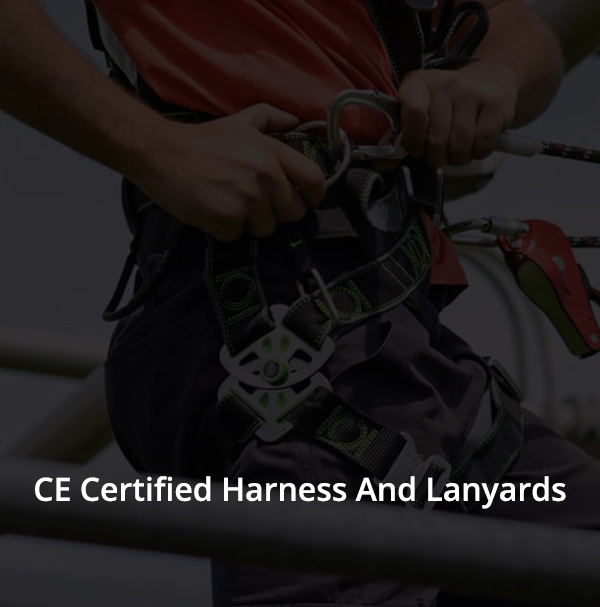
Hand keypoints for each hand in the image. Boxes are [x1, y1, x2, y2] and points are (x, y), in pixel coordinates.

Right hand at [132, 104, 326, 240]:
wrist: (160, 153)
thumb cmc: (201, 141)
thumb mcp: (240, 121)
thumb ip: (272, 118)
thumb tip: (297, 121)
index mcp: (272, 152)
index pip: (315, 181)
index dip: (314, 196)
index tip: (304, 201)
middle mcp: (265, 175)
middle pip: (293, 213)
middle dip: (276, 212)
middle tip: (254, 203)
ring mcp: (248, 198)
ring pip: (266, 229)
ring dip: (249, 223)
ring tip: (229, 204)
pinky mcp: (228, 218)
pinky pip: (238, 236)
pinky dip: (225, 230)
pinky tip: (212, 211)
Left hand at [397, 64, 518, 166]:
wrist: (492, 80)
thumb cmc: (448, 103)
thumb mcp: (418, 112)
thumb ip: (398, 137)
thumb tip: (381, 163)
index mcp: (419, 83)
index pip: (413, 113)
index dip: (413, 141)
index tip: (415, 147)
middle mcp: (446, 83)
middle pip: (436, 140)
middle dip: (436, 155)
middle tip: (439, 148)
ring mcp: (473, 93)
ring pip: (459, 148)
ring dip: (457, 156)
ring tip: (457, 144)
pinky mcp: (496, 105)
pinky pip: (482, 146)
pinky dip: (477, 152)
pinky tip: (475, 140)